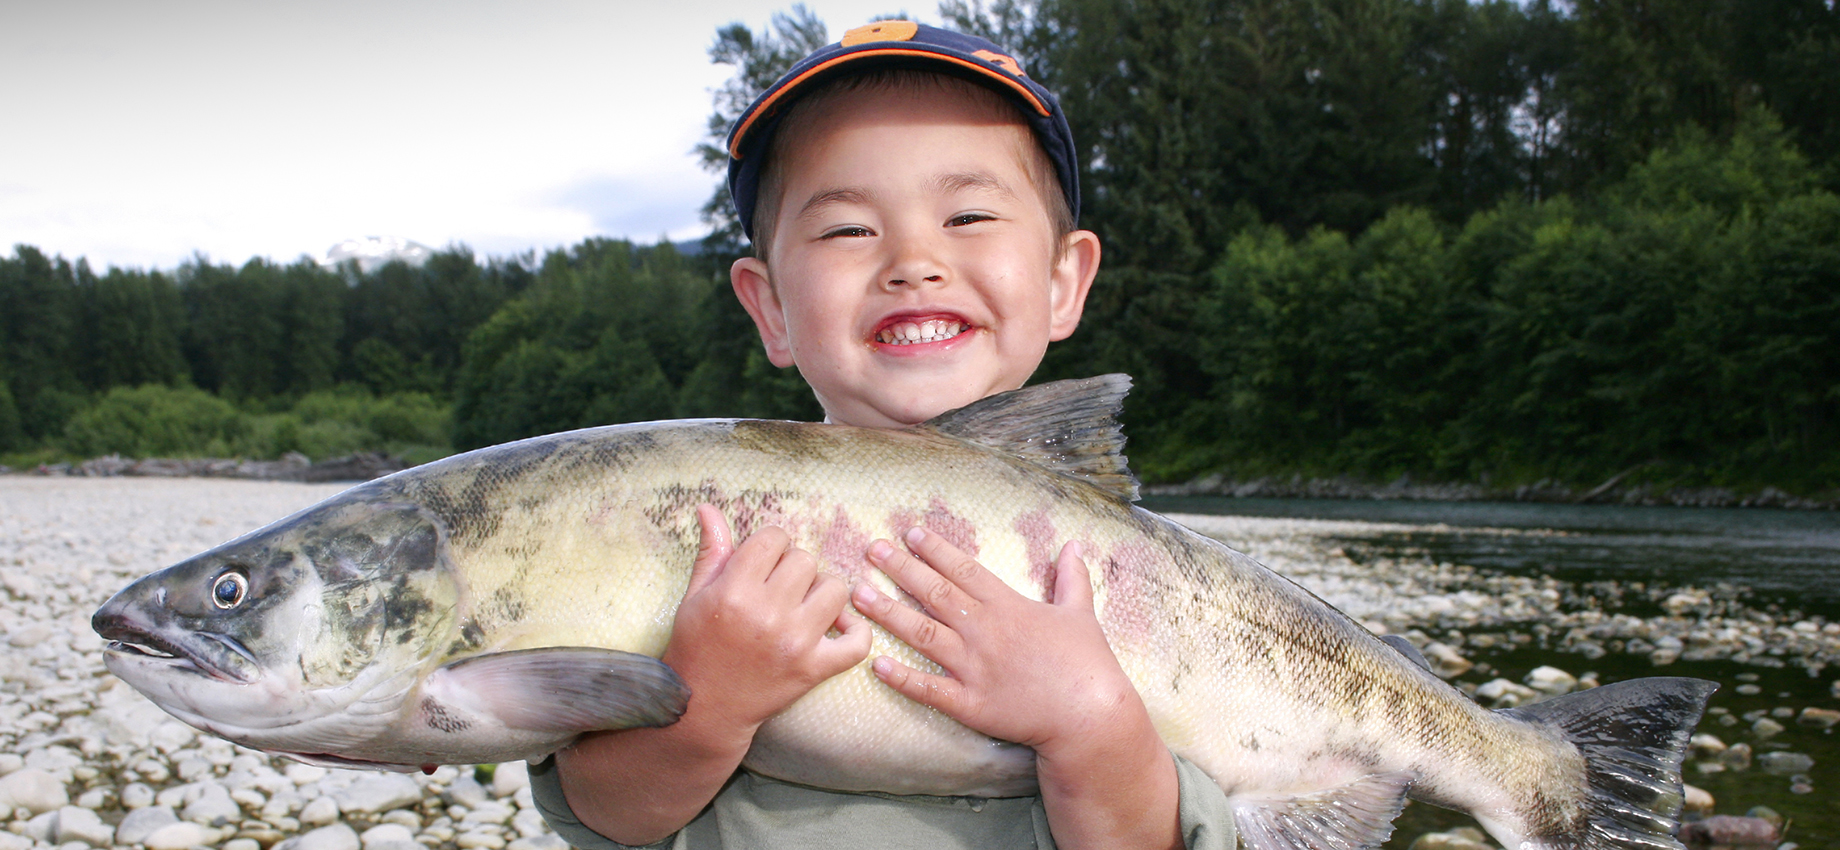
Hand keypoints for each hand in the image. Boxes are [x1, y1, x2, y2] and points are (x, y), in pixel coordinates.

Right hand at [666, 504, 872, 734]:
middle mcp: (767, 614)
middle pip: (806, 560)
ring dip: (822, 593)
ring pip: (836, 589)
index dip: (771, 545)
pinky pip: (858, 643)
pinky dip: (857, 632)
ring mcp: (795, 643)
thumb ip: (713, 551)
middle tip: (779, 588)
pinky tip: (838, 627)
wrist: (704, 708)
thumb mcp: (695, 596)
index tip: (764, 562)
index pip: (774, 538)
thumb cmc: (696, 647)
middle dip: (793, 568)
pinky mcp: (813, 670)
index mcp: (734, 591)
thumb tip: (708, 507)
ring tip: (803, 606)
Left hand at [853, 527, 1139, 751]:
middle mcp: (985, 632)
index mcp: (1008, 607)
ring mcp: (974, 668)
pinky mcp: (970, 704)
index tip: (910, 533)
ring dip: (888, 613)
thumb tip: (1074, 545)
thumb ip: (1072, 577)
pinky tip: (876, 664)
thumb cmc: (1089, 664)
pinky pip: (928, 689)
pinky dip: (901, 677)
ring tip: (859, 595)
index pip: (963, 570)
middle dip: (900, 568)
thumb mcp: (1081, 612)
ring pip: (922, 634)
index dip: (935, 549)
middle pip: (934, 593)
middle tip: (871, 549)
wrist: (1091, 717)